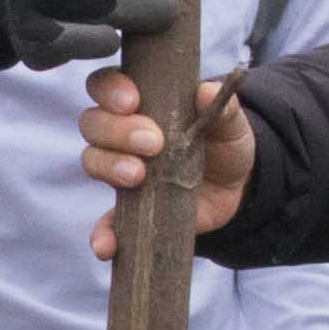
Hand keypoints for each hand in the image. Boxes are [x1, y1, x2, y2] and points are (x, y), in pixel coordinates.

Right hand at [75, 66, 254, 254]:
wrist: (236, 188)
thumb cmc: (224, 143)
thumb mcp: (230, 123)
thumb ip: (222, 107)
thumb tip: (207, 91)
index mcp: (141, 102)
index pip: (105, 85)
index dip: (110, 89)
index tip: (132, 101)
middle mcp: (121, 133)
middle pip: (93, 122)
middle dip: (117, 130)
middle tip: (152, 143)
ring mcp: (120, 171)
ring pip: (93, 161)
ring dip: (109, 167)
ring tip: (138, 176)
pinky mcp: (128, 209)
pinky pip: (105, 221)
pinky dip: (102, 233)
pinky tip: (107, 244)